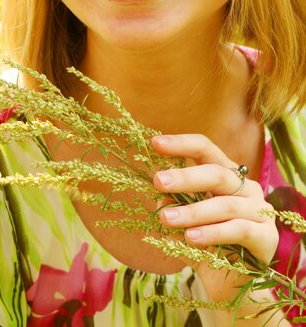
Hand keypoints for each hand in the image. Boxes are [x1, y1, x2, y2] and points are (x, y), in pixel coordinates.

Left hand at [151, 133, 277, 306]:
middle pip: (217, 173)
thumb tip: (160, 195)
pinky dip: (213, 233)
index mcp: (224, 173)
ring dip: (193, 211)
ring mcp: (259, 210)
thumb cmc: (202, 239)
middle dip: (186, 177)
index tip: (155, 143)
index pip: (205, 149)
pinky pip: (239, 230)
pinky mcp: (266, 236)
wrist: (227, 280)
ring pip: (226, 204)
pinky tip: (192, 237)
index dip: (182, 144)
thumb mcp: (182, 218)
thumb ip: (173, 202)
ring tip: (167, 218)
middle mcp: (245, 186)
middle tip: (158, 181)